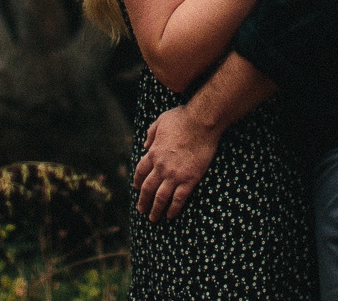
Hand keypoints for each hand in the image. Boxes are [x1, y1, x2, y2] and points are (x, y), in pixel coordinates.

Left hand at [134, 105, 221, 220]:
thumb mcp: (161, 121)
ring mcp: (175, 175)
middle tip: (141, 210)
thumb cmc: (182, 118)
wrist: (201, 122)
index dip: (137, 182)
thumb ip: (151, 134)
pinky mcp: (189, 179)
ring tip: (153, 219)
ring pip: (161, 197)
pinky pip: (179, 199)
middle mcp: (161, 167)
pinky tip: (170, 216)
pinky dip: (173, 209)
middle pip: (147, 188)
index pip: (140, 172)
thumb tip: (145, 145)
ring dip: (155, 210)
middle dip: (143, 201)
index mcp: (153, 153)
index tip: (136, 188)